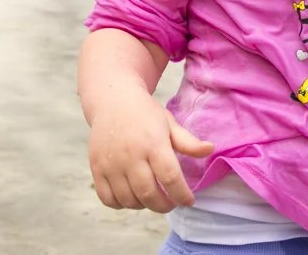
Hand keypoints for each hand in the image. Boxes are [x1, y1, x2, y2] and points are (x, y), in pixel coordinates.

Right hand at [87, 95, 214, 212]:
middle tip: (171, 203)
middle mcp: (131, 155)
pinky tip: (132, 196)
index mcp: (153, 143)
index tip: (189, 201)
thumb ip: (188, 142)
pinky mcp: (96, 168)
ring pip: (129, 200)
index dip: (182, 195)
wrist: (113, 100)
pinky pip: (108, 199)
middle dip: (164, 206)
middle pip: (149, 194)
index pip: (170, 178)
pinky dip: (122, 204)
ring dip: (144, 205)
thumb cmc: (145, 114)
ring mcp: (111, 163)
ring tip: (152, 197)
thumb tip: (211, 149)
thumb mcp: (169, 123)